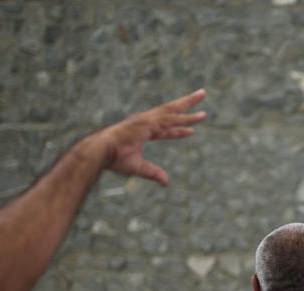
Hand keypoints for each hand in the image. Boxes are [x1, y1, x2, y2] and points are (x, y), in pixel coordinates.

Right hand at [92, 89, 207, 185]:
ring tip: (203, 94)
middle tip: (202, 94)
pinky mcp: (148, 123)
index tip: (191, 131)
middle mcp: (146, 122)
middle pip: (171, 111)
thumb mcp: (138, 167)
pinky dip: (184, 119)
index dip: (178, 131)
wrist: (100, 151)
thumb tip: (167, 183)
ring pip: (173, 110)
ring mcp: (147, 120)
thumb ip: (153, 173)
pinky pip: (170, 120)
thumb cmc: (113, 158)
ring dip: (189, 103)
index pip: (164, 130)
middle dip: (186, 104)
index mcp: (142, 131)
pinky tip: (197, 117)